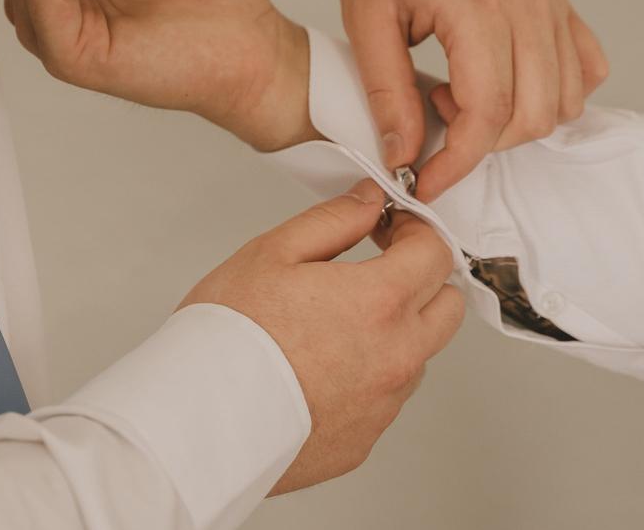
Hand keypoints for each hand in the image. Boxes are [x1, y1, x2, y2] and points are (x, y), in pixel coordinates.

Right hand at [179, 179, 464, 494]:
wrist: (196, 420)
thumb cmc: (226, 337)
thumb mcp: (273, 253)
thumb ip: (334, 220)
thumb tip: (369, 202)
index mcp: (379, 302)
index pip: (436, 253)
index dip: (417, 232)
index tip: (392, 229)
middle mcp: (395, 356)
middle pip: (447, 307)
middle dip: (422, 280)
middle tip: (379, 269)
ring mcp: (383, 404)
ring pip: (419, 355)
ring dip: (398, 331)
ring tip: (336, 324)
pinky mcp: (364, 440)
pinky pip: (387, 398)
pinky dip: (369, 376)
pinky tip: (321, 368)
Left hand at [339, 0, 609, 200]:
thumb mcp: (366, 15)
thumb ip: (385, 90)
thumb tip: (402, 156)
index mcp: (476, 1)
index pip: (488, 111)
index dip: (457, 161)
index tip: (425, 181)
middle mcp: (527, 0)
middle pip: (534, 114)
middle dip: (484, 143)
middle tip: (433, 115)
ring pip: (567, 98)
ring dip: (518, 120)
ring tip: (461, 89)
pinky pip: (586, 66)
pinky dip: (557, 91)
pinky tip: (505, 79)